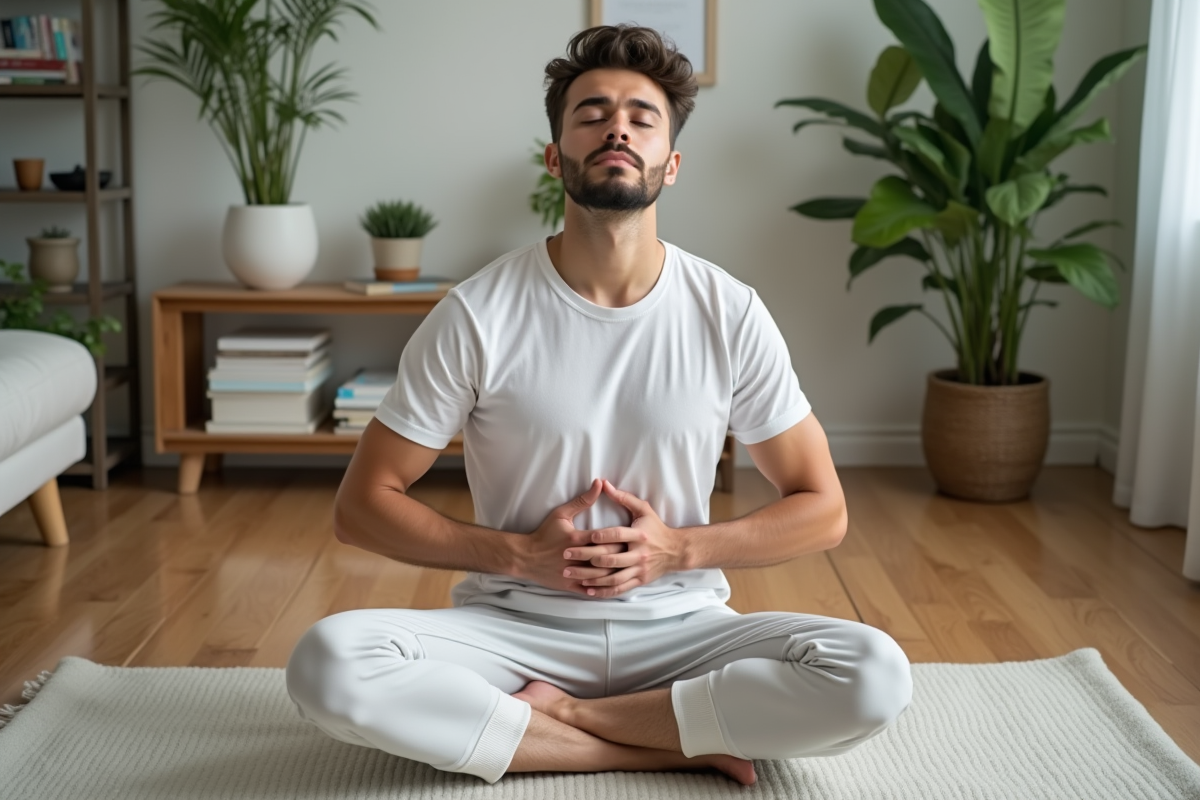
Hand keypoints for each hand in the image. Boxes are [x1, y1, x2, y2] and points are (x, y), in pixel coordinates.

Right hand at [512, 479, 627, 594]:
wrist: (525, 556)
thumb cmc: (544, 534)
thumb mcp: (561, 514)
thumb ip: (582, 500)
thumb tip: (599, 484)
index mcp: (575, 539)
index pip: (602, 538)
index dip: (618, 537)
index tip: (631, 535)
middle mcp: (575, 557)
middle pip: (604, 557)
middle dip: (620, 555)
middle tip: (634, 551)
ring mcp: (572, 573)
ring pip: (599, 576)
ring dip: (614, 572)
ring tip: (627, 567)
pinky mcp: (569, 585)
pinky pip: (589, 589)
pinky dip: (602, 588)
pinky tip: (613, 584)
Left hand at [562, 479, 683, 598]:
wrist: (676, 550)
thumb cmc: (656, 527)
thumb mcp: (643, 509)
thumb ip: (623, 497)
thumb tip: (603, 483)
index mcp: (639, 535)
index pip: (618, 535)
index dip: (601, 535)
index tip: (584, 536)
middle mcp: (639, 554)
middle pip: (611, 558)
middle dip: (587, 557)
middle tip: (567, 555)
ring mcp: (639, 569)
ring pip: (613, 577)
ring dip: (591, 577)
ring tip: (572, 574)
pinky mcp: (639, 580)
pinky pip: (619, 588)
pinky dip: (604, 591)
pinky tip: (589, 589)